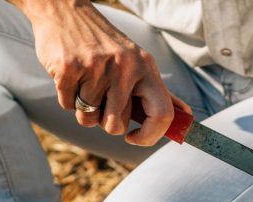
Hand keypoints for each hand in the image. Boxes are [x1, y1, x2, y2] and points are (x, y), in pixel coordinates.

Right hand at [15, 0, 190, 144]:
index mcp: (146, 67)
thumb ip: (158, 92)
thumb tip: (186, 117)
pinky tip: (71, 76)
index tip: (133, 138)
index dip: (149, 136)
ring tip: (85, 84)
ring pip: (89, 119)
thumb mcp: (137, 62)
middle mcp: (125, 66)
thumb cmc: (105, 45)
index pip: (162, 114)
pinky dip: (67, 98)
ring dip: (84, 110)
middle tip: (102, 99)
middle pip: (115, 125)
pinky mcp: (68, 69)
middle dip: (105, 121)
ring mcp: (96, 67)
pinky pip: (68, 106)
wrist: (66, 12)